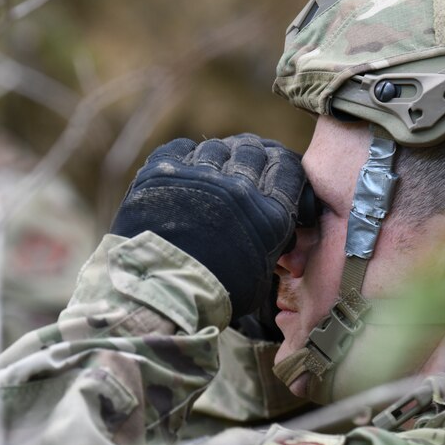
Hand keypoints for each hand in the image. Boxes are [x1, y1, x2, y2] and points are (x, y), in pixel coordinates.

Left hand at [111, 134, 304, 322]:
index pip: (286, 167)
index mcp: (268, 214)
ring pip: (217, 147)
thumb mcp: (261, 274)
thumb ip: (273, 242)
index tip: (274, 170)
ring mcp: (199, 177)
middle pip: (253, 149)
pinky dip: (185, 155)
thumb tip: (280, 227)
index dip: (281, 164)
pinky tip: (185, 169)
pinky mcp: (162, 173)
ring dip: (218, 157)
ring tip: (210, 175)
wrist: (158, 297)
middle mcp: (238, 189)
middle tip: (242, 168)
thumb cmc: (213, 296)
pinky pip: (180, 147)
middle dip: (251, 157)